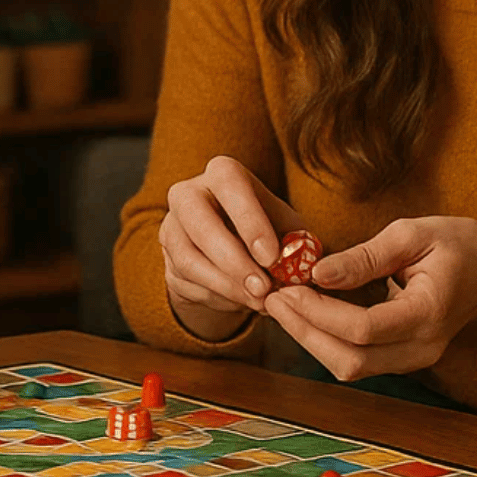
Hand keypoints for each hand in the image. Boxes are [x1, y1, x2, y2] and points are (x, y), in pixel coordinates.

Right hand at [159, 155, 305, 332]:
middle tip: (262, 289)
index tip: (271, 257)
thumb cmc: (266, 231)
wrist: (233, 251)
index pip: (229, 184)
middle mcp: (188, 193)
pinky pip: (185, 280)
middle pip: (198, 220)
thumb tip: (310, 268)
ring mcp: (172, 225)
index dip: (249, 220)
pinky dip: (217, 296)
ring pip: (188, 257)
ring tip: (258, 302)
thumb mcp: (286, 229)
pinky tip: (242, 302)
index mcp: (223, 173)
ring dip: (226, 285)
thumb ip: (297, 243)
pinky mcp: (166, 257)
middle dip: (232, 259)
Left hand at [262, 215, 476, 380]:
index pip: (364, 329)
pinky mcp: (400, 358)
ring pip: (349, 367)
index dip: (318, 312)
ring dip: (309, 337)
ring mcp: (413, 359)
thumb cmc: (458, 245)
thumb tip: (316, 271)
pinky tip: (304, 309)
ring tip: (281, 300)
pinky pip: (355, 359)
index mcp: (429, 314)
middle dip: (303, 330)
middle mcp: (422, 348)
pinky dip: (324, 338)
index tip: (287, 286)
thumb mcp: (413, 233)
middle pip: (350, 360)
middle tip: (271, 295)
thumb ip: (366, 256)